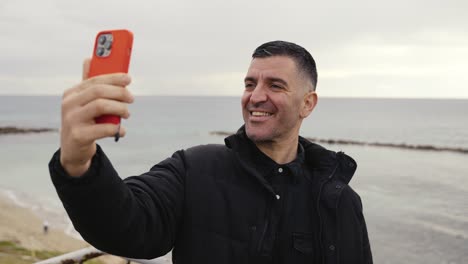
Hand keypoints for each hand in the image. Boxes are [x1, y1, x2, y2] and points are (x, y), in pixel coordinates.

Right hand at [59, 59, 133, 176]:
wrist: (73, 151)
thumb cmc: (83, 122)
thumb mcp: (83, 103)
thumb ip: (88, 83)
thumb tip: (89, 58)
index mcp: (72, 93)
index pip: (94, 80)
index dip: (113, 78)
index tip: (128, 79)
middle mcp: (69, 104)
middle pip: (98, 91)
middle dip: (119, 93)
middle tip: (131, 99)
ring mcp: (72, 120)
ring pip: (101, 106)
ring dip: (120, 108)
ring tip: (127, 114)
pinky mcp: (78, 136)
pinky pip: (103, 128)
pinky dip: (116, 128)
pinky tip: (121, 130)